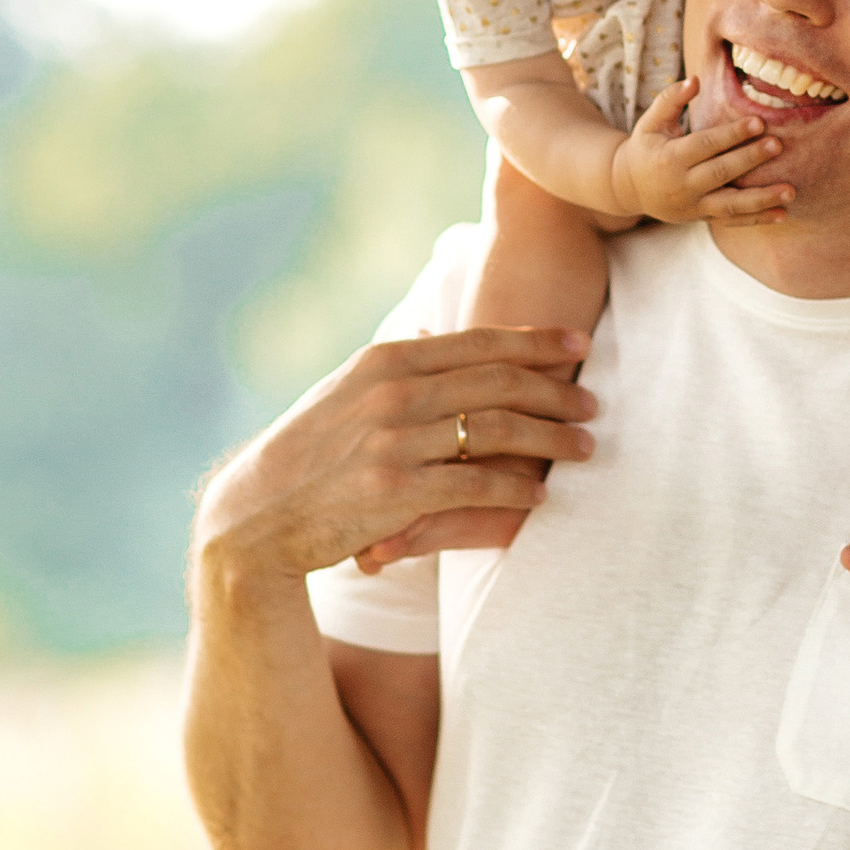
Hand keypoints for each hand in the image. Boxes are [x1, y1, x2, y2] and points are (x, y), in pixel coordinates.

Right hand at [195, 326, 597, 585]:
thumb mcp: (346, 390)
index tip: (578, 345)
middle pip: (499, 383)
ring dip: (550, 441)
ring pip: (497, 432)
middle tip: (593, 403)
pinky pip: (476, 486)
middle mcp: (393, 393)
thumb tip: (440, 333)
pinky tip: (538, 495)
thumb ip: (398, 366)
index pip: (479, 343)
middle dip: (557, 392)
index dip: (536, 342)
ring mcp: (395, 443)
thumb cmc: (308, 452)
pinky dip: (515, 489)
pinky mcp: (397, 493)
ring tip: (584, 449)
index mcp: (386, 360)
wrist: (256, 515)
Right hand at [609, 78, 791, 224]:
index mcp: (670, 158)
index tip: (759, 122)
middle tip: (778, 145)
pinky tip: (783, 214)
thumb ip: (671, 99)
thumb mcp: (650, 121)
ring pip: (731, 205)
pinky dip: (758, 219)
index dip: (732, 134)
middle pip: (721, 173)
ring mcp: (694, 206)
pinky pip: (733, 221)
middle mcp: (682, 185)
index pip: (705, 145)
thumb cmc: (645, 147)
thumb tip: (695, 79)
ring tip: (790, 191)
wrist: (628, 188)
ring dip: (762, 199)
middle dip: (751, 160)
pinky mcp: (702, 218)